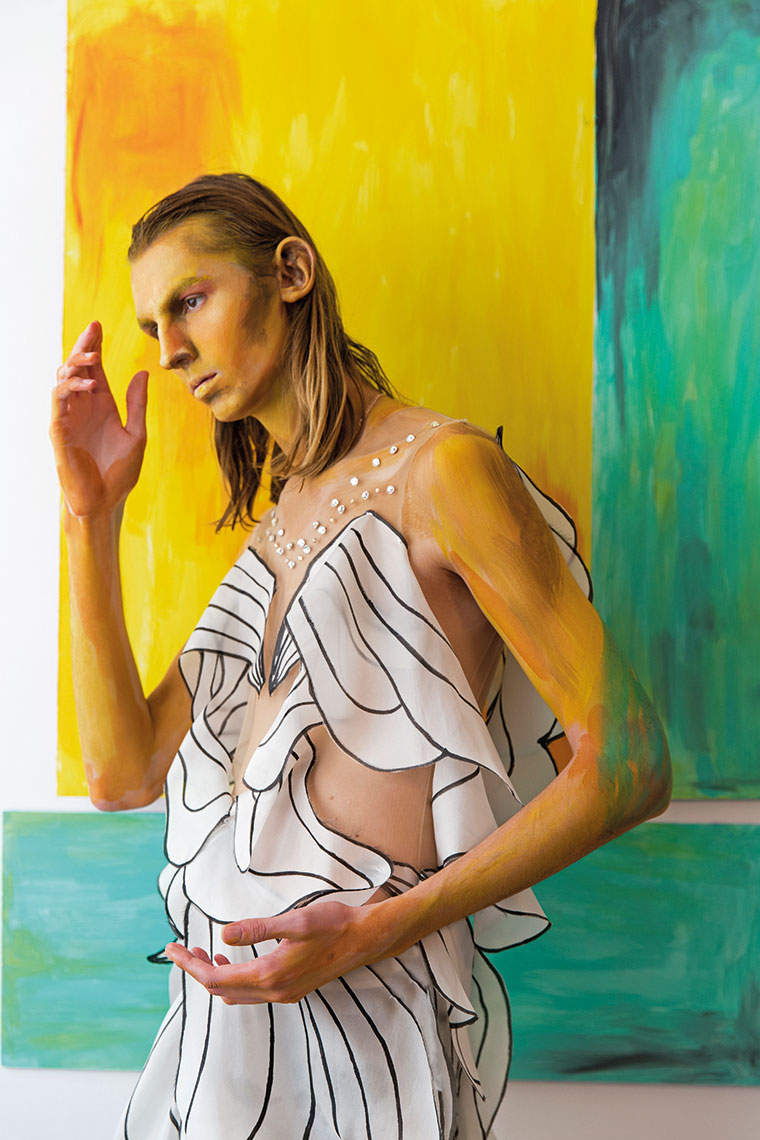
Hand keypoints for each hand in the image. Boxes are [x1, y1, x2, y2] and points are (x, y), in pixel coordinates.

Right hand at [50, 321, 147, 518]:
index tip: (98, 325)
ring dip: (76, 365)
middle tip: (93, 329)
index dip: (94, 346)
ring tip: (94, 358)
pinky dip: (71, 389)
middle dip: (82, 346)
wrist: (105, 501)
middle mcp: (82, 408)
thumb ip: (137, 404)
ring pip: (62, 379)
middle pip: (76, 367)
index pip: (94, 369)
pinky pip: (58, 401)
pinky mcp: (59, 431)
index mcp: (101, 406)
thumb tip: (143, 373)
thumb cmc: (119, 473)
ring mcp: (68, 417)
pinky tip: (89, 385)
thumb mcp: (136, 434)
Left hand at [164, 899, 380, 1004]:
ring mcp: (283, 993)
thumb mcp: (295, 921)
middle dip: (197, 969)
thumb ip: (258, 929)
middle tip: (179, 949)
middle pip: (221, 989)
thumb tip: (224, 933)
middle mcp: (274, 991)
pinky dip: (233, 978)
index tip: (171, 949)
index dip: (190, 964)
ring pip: (235, 993)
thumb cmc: (334, 924)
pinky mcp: (291, 989)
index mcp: (270, 975)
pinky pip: (251, 991)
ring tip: (200, 952)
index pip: (216, 977)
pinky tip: (232, 959)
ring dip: (214, 975)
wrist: (365, 939)